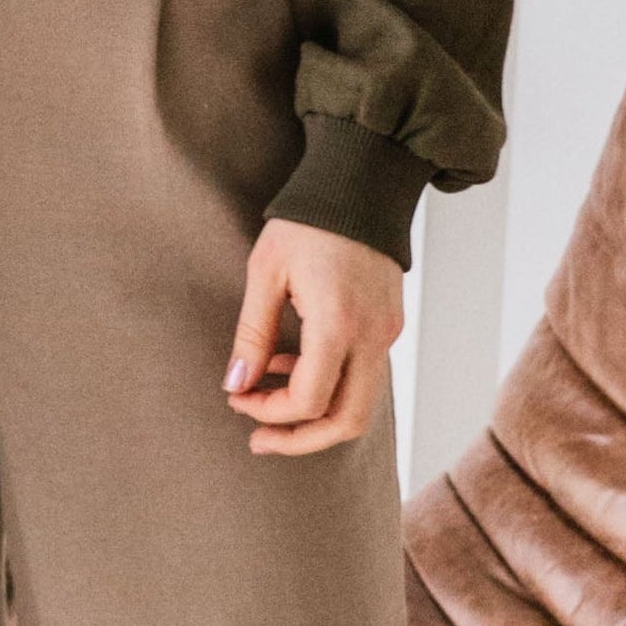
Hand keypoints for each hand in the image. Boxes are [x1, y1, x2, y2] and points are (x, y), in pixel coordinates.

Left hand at [223, 220, 401, 458]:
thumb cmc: (307, 223)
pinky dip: (328, 385)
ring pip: (360, 406)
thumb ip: (252, 334)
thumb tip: (236, 386)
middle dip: (300, 439)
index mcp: (339, 324)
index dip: (269, 412)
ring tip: (265, 404)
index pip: (309, 400)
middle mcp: (372, 338)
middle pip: (347, 422)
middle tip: (258, 439)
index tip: (237, 399)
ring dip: (313, 415)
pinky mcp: (388, 327)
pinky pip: (363, 376)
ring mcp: (386, 335)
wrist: (359, 187)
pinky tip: (288, 365)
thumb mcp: (265, 272)